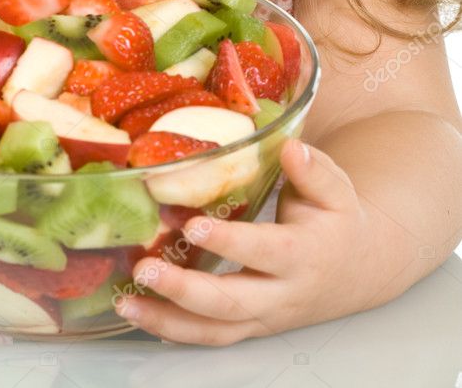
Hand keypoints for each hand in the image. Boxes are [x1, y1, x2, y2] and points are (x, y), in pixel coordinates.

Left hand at [113, 138, 374, 345]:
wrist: (358, 270)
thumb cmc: (338, 221)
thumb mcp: (336, 189)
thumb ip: (313, 170)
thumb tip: (290, 147)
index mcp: (305, 254)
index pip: (265, 252)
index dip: (230, 242)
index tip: (193, 225)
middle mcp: (282, 294)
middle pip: (231, 303)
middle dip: (185, 291)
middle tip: (144, 269)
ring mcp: (264, 316)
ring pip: (215, 329)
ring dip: (168, 319)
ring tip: (126, 301)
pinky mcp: (250, 325)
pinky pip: (210, 336)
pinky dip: (174, 330)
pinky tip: (140, 316)